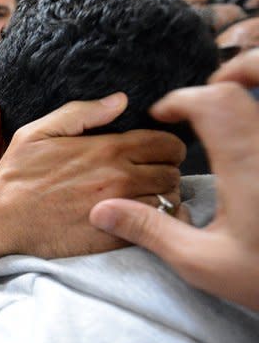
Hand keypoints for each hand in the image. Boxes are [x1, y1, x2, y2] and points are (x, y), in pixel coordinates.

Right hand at [0, 93, 184, 273]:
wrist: (2, 219)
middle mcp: (121, 177)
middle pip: (173, 172)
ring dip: (162, 197)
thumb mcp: (39, 132)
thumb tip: (120, 100)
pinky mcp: (116, 236)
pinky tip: (138, 219)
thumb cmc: (17, 175)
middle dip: (165, 172)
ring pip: (169, 200)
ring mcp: (121, 209)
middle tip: (147, 176)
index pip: (168, 143)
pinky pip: (156, 227)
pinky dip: (155, 222)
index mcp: (107, 149)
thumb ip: (82, 112)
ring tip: (143, 197)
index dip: (165, 147)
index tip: (152, 153)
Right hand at [90, 51, 258, 309]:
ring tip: (220, 99)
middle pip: (239, 92)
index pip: (212, 105)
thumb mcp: (201, 262)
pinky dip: (256, 102)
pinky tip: (246, 122)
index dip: (180, 100)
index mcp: (244, 167)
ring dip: (244, 81)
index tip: (161, 114)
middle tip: (190, 104)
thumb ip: (150, 231)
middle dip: (209, 86)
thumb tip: (100, 210)